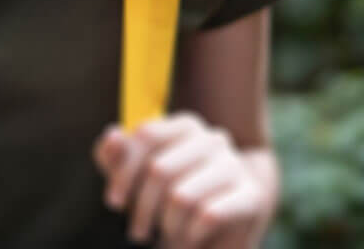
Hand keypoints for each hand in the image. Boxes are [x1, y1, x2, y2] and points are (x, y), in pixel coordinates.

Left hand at [94, 113, 272, 248]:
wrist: (220, 235)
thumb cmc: (170, 203)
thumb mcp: (135, 181)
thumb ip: (116, 157)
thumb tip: (113, 135)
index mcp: (186, 125)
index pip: (146, 135)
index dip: (123, 172)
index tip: (114, 202)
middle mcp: (213, 138)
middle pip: (159, 169)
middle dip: (141, 208)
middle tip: (138, 231)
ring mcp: (234, 165)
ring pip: (181, 197)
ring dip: (167, 225)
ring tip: (168, 234)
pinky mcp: (251, 196)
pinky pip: (207, 216)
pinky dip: (191, 234)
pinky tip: (190, 238)